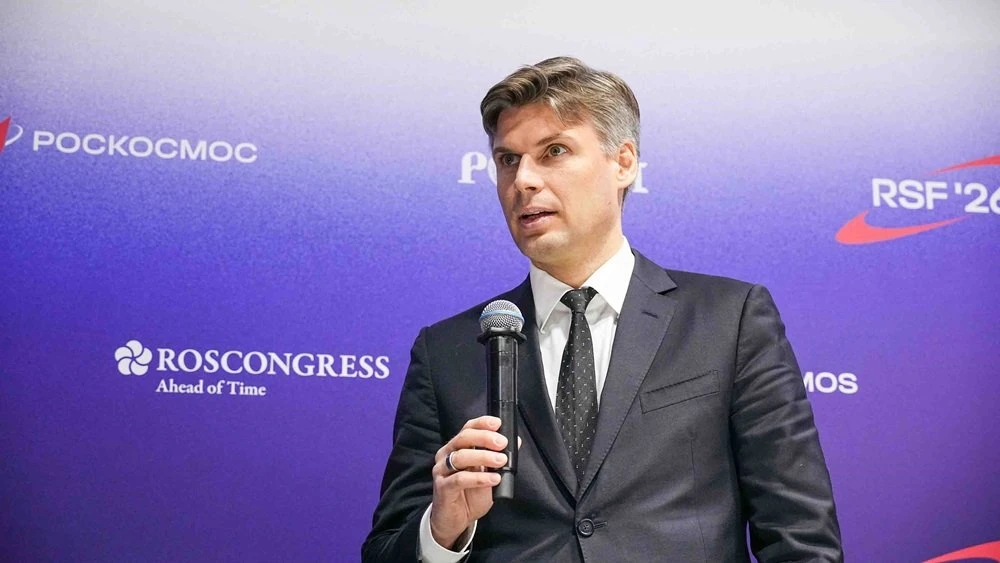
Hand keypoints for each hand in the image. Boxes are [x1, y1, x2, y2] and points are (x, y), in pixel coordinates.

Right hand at [429, 415, 509, 549]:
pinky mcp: (442, 487)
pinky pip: (460, 479)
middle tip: (502, 444)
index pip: (467, 428)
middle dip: (484, 438)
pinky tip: (493, 479)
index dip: (482, 423)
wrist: (455, 520)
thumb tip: (515, 442)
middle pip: (463, 438)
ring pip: (460, 457)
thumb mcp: (488, 474)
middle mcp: (446, 455)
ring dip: (483, 457)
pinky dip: (479, 478)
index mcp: (457, 447)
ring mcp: (442, 471)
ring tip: (501, 461)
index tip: (498, 424)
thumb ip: (498, 458)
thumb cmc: (470, 494)